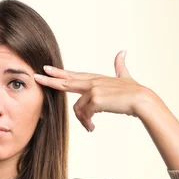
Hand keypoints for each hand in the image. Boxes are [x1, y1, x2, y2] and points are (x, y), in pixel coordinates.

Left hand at [33, 50, 153, 131]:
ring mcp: (93, 90)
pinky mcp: (96, 99)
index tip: (47, 69)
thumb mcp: (124, 77)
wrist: (142, 100)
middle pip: (66, 82)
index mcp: (96, 78)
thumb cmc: (134, 91)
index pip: (73, 75)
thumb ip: (120, 66)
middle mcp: (92, 82)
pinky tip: (93, 128)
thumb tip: (122, 51)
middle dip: (50, 80)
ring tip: (90, 128)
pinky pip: (85, 114)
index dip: (59, 73)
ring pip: (78, 108)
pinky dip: (88, 123)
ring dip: (83, 121)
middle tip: (36, 77)